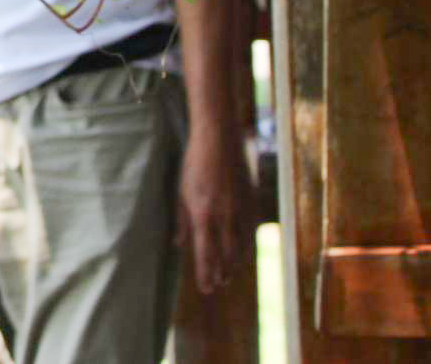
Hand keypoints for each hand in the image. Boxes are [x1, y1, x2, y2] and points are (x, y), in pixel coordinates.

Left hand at [177, 123, 249, 293]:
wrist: (219, 142)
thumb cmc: (194, 165)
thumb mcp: (180, 192)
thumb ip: (181, 221)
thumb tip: (178, 245)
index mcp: (203, 215)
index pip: (205, 254)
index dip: (206, 273)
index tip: (207, 289)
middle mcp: (224, 217)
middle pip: (226, 255)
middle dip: (222, 272)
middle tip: (218, 285)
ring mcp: (241, 211)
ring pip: (241, 246)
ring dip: (235, 263)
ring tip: (230, 274)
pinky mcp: (252, 203)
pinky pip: (252, 231)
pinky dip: (247, 245)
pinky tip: (244, 252)